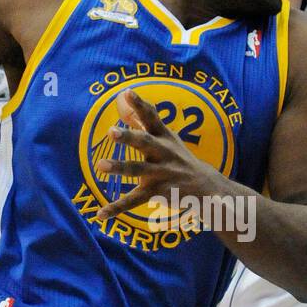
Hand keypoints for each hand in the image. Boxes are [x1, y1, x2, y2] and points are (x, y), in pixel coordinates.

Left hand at [93, 89, 218, 222]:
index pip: (152, 117)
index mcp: (164, 137)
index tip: (128, 92)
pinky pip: (134, 201)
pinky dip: (116, 207)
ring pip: (138, 170)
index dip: (140, 105)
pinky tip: (100, 214)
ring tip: (100, 165)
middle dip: (129, 137)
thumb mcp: (166, 137)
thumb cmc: (179, 158)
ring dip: (120, 166)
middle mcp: (163, 153)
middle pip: (145, 142)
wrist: (206, 187)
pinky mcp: (158, 193)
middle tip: (110, 131)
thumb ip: (144, 120)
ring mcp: (161, 173)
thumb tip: (125, 99)